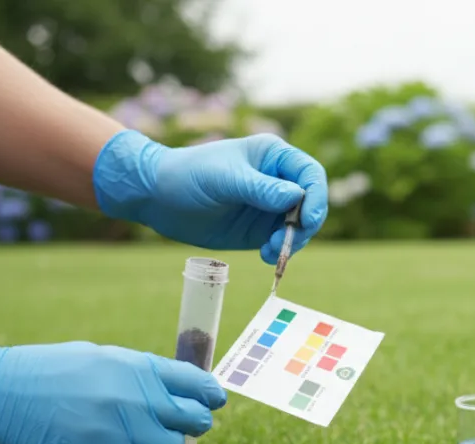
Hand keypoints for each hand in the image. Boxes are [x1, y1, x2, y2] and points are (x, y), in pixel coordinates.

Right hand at [0, 328, 226, 443]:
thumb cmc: (45, 372)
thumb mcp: (100, 359)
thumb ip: (140, 375)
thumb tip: (175, 390)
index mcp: (139, 367)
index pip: (196, 383)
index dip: (210, 394)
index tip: (214, 401)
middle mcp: (139, 397)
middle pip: (194, 420)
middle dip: (192, 424)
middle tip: (179, 426)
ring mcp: (125, 430)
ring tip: (130, 437)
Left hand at [91, 130, 327, 263]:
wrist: (158, 197)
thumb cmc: (188, 175)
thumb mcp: (224, 179)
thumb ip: (260, 188)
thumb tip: (296, 196)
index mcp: (273, 156)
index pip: (310, 174)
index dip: (316, 196)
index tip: (306, 219)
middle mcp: (277, 180)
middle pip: (311, 203)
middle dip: (304, 225)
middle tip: (286, 242)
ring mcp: (270, 206)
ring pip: (300, 226)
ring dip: (292, 242)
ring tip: (269, 251)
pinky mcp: (260, 228)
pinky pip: (282, 241)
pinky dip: (280, 251)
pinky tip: (265, 256)